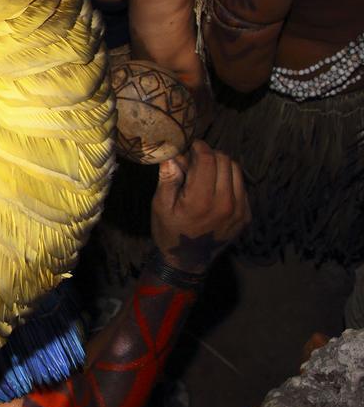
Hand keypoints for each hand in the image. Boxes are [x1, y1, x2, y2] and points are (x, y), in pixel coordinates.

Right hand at [150, 141, 250, 272]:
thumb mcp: (160, 205)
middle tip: (196, 159)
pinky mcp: (246, 215)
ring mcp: (239, 210)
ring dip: (222, 165)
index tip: (191, 146)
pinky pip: (241, 186)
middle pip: (225, 161)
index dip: (199, 147)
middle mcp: (225, 203)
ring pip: (236, 171)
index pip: (208, 159)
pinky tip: (215, 187)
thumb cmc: (170, 231)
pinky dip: (229, 180)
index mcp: (201, 200)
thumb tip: (173, 154)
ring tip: (207, 171)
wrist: (188, 261)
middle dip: (210, 154)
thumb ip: (168, 178)